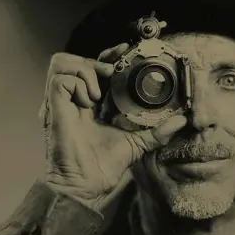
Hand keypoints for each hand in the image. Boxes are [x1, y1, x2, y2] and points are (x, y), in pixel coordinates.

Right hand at [41, 44, 185, 211]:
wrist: (86, 184)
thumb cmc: (103, 167)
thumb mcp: (137, 143)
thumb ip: (157, 132)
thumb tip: (181, 121)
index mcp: (91, 104)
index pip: (95, 68)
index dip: (109, 55)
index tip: (125, 50)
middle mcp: (74, 99)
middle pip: (78, 60)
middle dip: (99, 59)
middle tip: (114, 72)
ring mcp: (62, 102)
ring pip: (63, 63)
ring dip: (85, 71)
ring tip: (98, 94)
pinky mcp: (54, 107)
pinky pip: (61, 79)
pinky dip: (77, 84)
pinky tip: (89, 102)